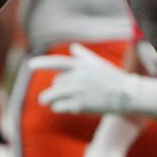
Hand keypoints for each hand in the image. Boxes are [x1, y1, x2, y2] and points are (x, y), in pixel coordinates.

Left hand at [28, 44, 156, 117]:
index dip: (43, 63)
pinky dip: (58, 107)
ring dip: (48, 99)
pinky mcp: (79, 105)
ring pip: (53, 95)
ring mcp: (78, 91)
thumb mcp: (98, 64)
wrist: (126, 94)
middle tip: (61, 92)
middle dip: (57, 88)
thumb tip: (73, 48)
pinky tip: (61, 108)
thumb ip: (83, 56)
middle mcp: (78, 76)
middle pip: (57, 83)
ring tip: (47, 102)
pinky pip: (59, 106)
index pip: (57, 62)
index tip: (30, 65)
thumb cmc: (112, 78)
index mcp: (81, 65)